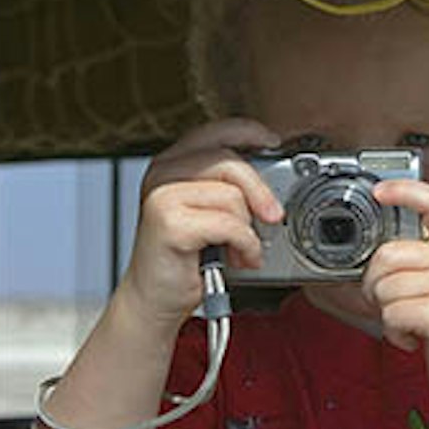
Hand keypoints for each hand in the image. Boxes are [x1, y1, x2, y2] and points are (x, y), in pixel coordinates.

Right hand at [120, 119, 284, 328]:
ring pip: (232, 196)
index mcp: (174, 162)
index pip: (217, 131)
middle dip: (260, 192)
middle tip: (272, 217)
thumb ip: (231, 187)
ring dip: (249, 230)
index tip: (273, 143)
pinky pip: (230, 225)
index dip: (250, 133)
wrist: (155, 298)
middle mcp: (163, 172)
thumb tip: (272, 178)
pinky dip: (245, 245)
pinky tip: (238, 258)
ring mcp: (162, 195)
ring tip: (241, 248)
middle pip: (230, 161)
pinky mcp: (169, 222)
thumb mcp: (212, 212)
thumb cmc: (187, 257)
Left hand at [360, 179, 428, 406]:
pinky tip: (415, 339)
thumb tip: (374, 259)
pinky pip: (392, 314)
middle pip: (387, 254)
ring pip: (384, 288)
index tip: (379, 190)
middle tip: (393, 305)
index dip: (405, 191)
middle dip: (375, 285)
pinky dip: (394, 334)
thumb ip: (419, 265)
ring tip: (412, 325)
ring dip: (387, 314)